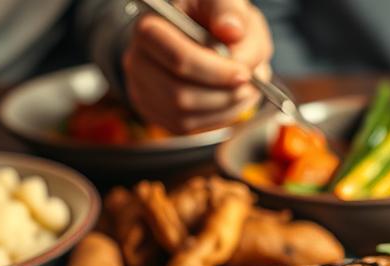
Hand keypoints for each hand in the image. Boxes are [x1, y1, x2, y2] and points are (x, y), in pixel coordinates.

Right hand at [122, 0, 271, 133]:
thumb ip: (228, 12)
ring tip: (248, 92)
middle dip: (223, 96)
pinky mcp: (155, 112)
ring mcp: (142, 90)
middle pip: (180, 95)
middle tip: (252, 87)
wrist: (202, 32)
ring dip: (224, 110)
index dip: (215, 71)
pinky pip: (187, 128)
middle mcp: (137, 62)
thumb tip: (231, 31)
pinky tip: (232, 101)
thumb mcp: (223, 2)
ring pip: (184, 117)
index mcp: (149, 28)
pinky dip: (217, 119)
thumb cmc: (212, 16)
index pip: (179, 59)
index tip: (244, 73)